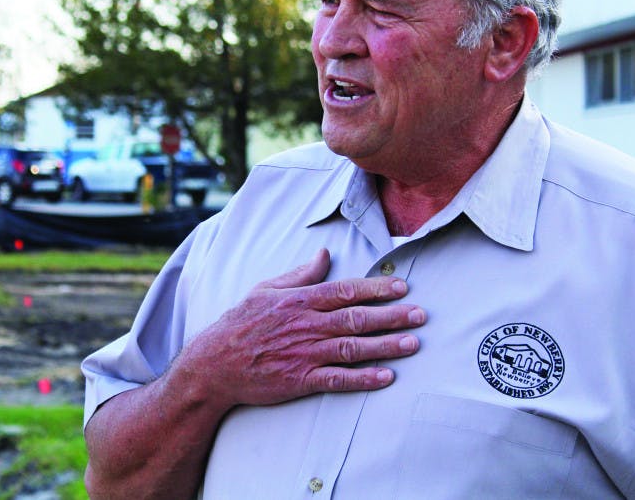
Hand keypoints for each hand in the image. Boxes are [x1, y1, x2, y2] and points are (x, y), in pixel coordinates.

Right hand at [176, 248, 424, 409]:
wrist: (213, 364)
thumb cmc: (241, 323)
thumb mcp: (266, 289)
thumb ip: (300, 274)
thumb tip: (325, 254)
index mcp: (299, 300)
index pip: (345, 290)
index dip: (376, 288)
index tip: (402, 287)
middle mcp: (306, 325)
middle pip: (356, 318)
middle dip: (391, 316)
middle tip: (421, 314)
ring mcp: (304, 354)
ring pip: (352, 348)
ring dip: (385, 346)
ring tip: (413, 343)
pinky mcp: (300, 380)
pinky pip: (337, 379)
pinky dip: (362, 379)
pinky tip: (386, 377)